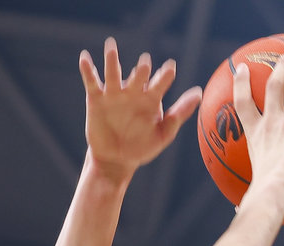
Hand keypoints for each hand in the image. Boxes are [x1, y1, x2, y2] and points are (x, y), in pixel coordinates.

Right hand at [81, 38, 201, 176]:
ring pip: (113, 73)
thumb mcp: (164, 133)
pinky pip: (92, 82)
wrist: (117, 160)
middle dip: (141, 71)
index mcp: (151, 98)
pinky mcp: (96, 99)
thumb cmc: (143, 147)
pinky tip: (84, 57)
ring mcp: (114, 94)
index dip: (165, 76)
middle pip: (138, 77)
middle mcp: (133, 92)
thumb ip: (180, 113)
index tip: (171, 68)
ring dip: (111, 60)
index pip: (159, 83)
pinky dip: (88, 70)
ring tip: (111, 45)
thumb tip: (199, 92)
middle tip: (145, 64)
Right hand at [234, 52, 283, 209]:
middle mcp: (271, 123)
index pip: (242, 102)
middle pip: (275, 86)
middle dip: (283, 66)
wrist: (272, 191)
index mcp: (255, 132)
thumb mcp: (251, 186)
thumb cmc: (260, 193)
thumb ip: (249, 193)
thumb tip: (237, 215)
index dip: (240, 83)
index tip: (242, 67)